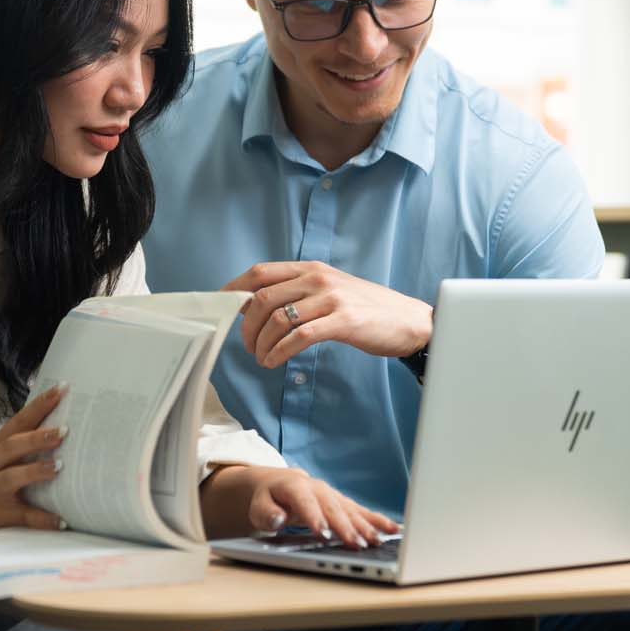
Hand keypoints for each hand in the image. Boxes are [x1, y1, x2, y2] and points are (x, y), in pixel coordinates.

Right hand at [0, 384, 67, 535]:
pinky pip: (23, 516)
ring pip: (14, 477)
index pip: (19, 420)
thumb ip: (19, 441)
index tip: (61, 389)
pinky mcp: (1, 514)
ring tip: (59, 466)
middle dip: (37, 438)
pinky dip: (42, 518)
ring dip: (36, 471)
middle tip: (64, 430)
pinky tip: (61, 519)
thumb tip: (57, 425)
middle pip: (13, 446)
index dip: (39, 405)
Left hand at [202, 465, 398, 548]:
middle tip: (356, 544)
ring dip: (365, 527)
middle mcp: (318, 489)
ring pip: (351, 511)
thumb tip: (276, 519)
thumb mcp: (258, 505)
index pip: (307, 502)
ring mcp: (333, 496)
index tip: (323, 534)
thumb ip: (265, 513)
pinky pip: (362, 512)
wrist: (279, 484)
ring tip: (377, 542)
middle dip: (346, 527)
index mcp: (296, 487)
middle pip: (334, 509)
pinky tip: (392, 529)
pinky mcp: (343, 504)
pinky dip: (377, 520)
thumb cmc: (268, 499)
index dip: (315, 518)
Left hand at [224, 261, 431, 366]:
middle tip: (247, 346)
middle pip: (262, 298)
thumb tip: (257, 304)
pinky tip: (274, 362)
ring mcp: (331, 298)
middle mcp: (317, 278)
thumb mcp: (330, 289)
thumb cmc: (367, 309)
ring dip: (261, 343)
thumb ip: (298, 291)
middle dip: (245, 326)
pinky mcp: (343, 321)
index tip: (220, 309)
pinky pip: (299, 337)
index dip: (233, 290)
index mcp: (310, 268)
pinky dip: (279, 352)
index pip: (259, 272)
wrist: (410, 321)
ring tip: (261, 358)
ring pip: (277, 318)